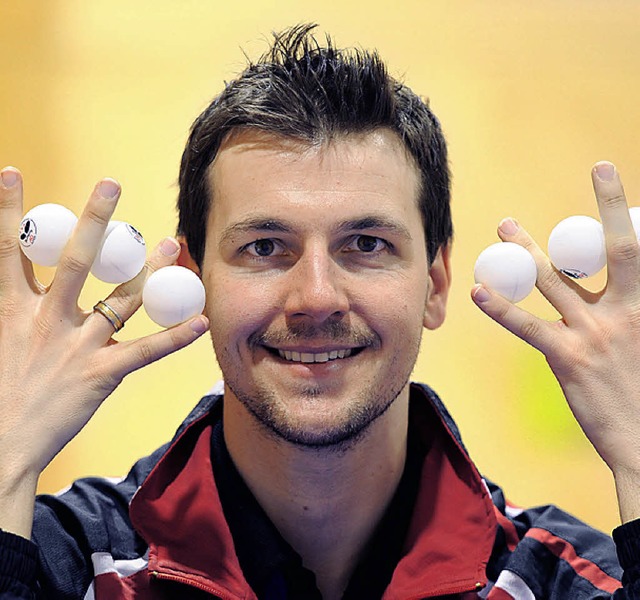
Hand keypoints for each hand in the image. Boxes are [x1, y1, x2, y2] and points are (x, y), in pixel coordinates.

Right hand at [0, 167, 208, 536]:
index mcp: (9, 310)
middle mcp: (45, 320)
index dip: (8, 209)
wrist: (0, 447)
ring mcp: (76, 347)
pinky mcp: (100, 375)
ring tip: (170, 242)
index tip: (10, 171)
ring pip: (119, 299)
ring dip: (148, 270)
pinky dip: (174, 337)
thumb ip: (6, 303)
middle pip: (74, 260)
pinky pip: (144, 352)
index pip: (7, 249)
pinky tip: (200, 321)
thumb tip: (11, 275)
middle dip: (93, 220)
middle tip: (111, 184)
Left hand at [471, 162, 639, 521]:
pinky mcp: (567, 357)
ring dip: (527, 250)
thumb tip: (628, 290)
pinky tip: (477, 292)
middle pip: (613, 248)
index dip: (633, 215)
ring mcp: (596, 332)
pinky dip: (501, 308)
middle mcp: (629, 311)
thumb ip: (634, 313)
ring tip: (505, 225)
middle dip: (607, 206)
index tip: (619, 180)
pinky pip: (528, 325)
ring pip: (556, 280)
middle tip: (600, 169)